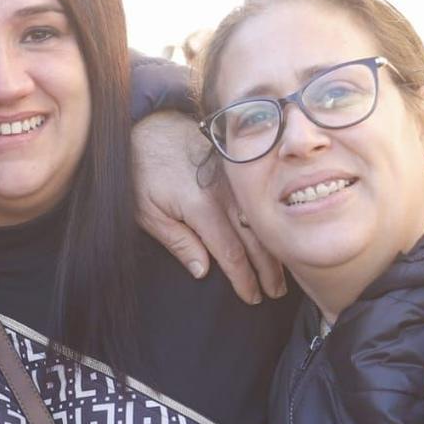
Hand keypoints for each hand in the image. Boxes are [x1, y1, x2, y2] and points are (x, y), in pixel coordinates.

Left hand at [130, 110, 286, 304]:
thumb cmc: (141, 172)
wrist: (147, 126)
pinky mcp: (236, 168)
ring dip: (274, 247)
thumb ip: (178, 242)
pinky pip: (258, 198)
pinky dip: (270, 220)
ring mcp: (234, 178)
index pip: (232, 252)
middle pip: (255, 238)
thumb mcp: (147, 213)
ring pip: (263, 218)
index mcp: (202, 206)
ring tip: (282, 272)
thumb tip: (203, 271)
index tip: (252, 297)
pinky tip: (277, 235)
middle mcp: (224, 192)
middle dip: (268, 269)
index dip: (244, 278)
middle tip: (275, 293)